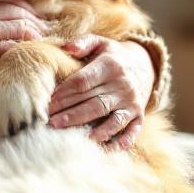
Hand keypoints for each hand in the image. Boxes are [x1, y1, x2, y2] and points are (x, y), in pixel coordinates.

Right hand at [0, 0, 48, 83]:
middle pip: (19, 10)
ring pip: (21, 26)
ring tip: (44, 36)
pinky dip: (26, 45)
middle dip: (36, 17)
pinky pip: (14, 44)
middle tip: (47, 23)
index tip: (32, 10)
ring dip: (36, 32)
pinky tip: (33, 48)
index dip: (24, 4)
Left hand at [47, 35, 154, 149]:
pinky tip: (103, 150)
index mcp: (110, 66)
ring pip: (110, 120)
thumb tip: (67, 47)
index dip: (64, 93)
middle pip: (93, 103)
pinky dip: (119, 143)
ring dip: (92, 131)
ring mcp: (131, 103)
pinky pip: (131, 132)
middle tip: (50, 123)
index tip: (48, 103)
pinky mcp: (138, 116)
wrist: (145, 65)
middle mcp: (122, 86)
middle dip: (70, 114)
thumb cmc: (112, 55)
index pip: (83, 82)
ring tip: (72, 138)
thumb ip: (83, 42)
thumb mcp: (100, 42)